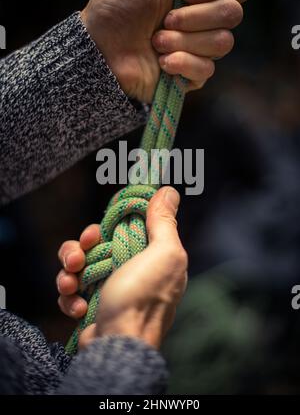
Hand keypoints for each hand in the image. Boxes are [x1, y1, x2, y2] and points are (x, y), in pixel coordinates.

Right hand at [57, 187, 186, 348]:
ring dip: (68, 273)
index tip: (96, 233)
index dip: (106, 228)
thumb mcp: (163, 254)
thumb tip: (169, 192)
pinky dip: (70, 298)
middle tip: (76, 259)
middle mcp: (129, 271)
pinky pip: (71, 291)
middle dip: (78, 250)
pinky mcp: (91, 306)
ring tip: (71, 284)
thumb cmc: (143, 298)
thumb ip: (164, 222)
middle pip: (94, 246)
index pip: (123, 229)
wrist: (119, 345)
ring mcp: (109, 289)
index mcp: (149, 257)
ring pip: (77, 266)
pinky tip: (79, 309)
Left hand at [81, 0, 248, 102]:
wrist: (99, 50)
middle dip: (195, 17)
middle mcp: (201, 25)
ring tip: (155, 43)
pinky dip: (182, 63)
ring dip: (184, 41)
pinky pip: (206, 70)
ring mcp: (197, 53)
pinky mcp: (190, 79)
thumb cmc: (116, 10)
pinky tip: (161, 63)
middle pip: (231, 15)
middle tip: (164, 21)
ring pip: (221, 43)